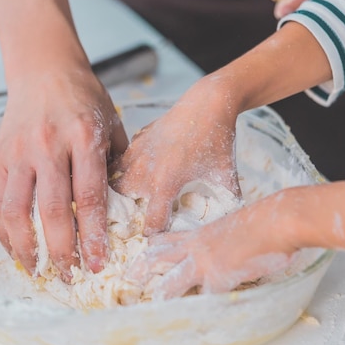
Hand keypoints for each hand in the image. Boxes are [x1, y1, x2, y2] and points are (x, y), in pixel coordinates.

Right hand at [0, 0, 127, 279]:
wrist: (43, 68)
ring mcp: (19, 152)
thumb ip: (117, 164)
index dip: (94, 235)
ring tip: (40, 272)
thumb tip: (120, 209)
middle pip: (53, 210)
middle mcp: (48, 145)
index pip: (89, 197)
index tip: (98, 263)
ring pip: (17, 211)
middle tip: (71, 277)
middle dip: (62, 250)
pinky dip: (4, 231)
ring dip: (28, 248)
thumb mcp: (111, 123)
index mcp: (83, 137)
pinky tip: (16, 249)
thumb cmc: (84, 97)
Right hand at [110, 77, 240, 235]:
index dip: (154, 237)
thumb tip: (231, 223)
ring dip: (119, 195)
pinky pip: (118, 162)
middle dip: (125, 217)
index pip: (151, 223)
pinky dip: (119, 173)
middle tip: (136, 223)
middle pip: (121, 204)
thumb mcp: (226, 176)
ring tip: (128, 204)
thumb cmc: (217, 140)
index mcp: (165, 182)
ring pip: (113, 182)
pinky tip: (131, 178)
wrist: (208, 103)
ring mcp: (136, 154)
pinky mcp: (135, 141)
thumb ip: (229, 203)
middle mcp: (144, 170)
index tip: (157, 242)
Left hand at [124, 190, 298, 299]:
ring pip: (172, 281)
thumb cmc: (263, 221)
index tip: (142, 251)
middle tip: (129, 277)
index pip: (168, 239)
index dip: (153, 247)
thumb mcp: (234, 226)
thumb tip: (227, 252)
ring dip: (162, 294)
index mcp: (200, 233)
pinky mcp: (219, 278)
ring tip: (152, 303)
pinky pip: (205, 299)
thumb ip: (223, 239)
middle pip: (159, 257)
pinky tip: (195, 320)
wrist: (276, 221)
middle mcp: (196, 247)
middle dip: (141, 268)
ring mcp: (205, 263)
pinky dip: (202, 310)